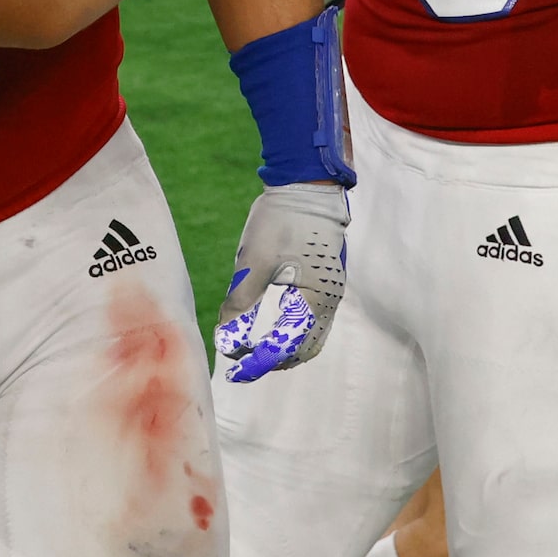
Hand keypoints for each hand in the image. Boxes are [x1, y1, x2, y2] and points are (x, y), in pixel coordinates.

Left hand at [214, 181, 348, 381]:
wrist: (306, 185)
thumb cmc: (280, 221)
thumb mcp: (254, 263)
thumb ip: (241, 303)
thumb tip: (225, 339)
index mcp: (315, 297)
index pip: (287, 346)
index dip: (259, 362)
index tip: (236, 370)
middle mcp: (329, 300)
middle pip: (305, 349)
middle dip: (273, 360)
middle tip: (242, 363)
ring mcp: (331, 291)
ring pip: (311, 337)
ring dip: (284, 348)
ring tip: (254, 350)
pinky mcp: (327, 282)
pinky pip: (313, 320)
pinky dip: (293, 332)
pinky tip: (271, 328)